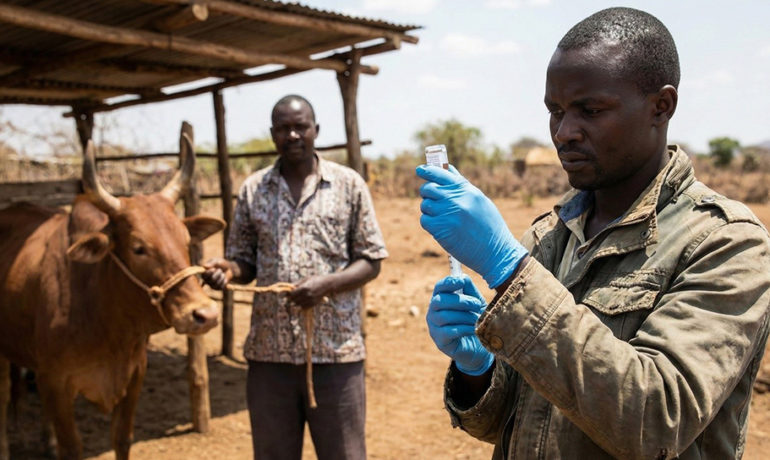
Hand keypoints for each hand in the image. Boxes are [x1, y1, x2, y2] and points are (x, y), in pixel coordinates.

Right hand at [201, 257, 233, 290]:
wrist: (229, 269)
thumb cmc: (221, 264)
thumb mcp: (217, 261)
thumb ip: (211, 263)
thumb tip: (204, 266)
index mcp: (204, 273)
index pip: (204, 275)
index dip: (209, 272)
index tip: (214, 269)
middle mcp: (206, 280)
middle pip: (212, 279)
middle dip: (218, 273)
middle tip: (220, 270)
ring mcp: (211, 285)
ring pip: (217, 283)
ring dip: (222, 277)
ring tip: (222, 274)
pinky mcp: (217, 288)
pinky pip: (221, 286)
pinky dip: (224, 281)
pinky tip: (224, 278)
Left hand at [288, 275, 330, 308]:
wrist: (328, 284)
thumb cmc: (317, 279)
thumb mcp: (306, 279)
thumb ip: (297, 283)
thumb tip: (289, 287)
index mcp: (304, 288)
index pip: (292, 294)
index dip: (289, 294)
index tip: (288, 293)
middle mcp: (307, 295)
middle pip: (294, 300)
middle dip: (292, 299)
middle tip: (292, 296)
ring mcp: (311, 300)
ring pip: (298, 304)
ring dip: (296, 302)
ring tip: (297, 298)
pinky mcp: (314, 304)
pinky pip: (304, 307)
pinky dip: (301, 305)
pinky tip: (303, 300)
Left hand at [417, 164, 527, 287]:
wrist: (495, 251)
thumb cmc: (489, 226)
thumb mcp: (479, 200)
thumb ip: (462, 185)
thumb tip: (447, 169)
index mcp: (466, 189)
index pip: (440, 173)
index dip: (427, 171)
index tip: (420, 170)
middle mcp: (455, 198)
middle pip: (428, 188)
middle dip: (427, 193)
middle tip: (432, 200)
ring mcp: (447, 213)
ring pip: (425, 205)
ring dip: (429, 211)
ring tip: (443, 219)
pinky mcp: (440, 229)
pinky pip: (424, 220)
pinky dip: (429, 224)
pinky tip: (441, 228)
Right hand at [427, 275, 493, 375]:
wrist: (479, 347)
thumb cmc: (475, 322)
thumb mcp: (476, 303)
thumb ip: (470, 290)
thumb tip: (463, 277)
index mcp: (441, 299)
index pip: (439, 287)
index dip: (448, 282)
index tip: (461, 281)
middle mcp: (433, 312)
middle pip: (439, 300)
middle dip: (461, 301)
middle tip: (477, 304)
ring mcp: (434, 327)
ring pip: (445, 316)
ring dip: (465, 316)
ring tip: (477, 319)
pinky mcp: (439, 341)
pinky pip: (449, 331)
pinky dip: (464, 328)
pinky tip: (474, 329)